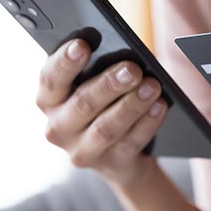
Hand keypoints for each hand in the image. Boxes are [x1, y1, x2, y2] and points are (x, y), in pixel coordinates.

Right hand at [36, 39, 167, 186]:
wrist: (120, 154)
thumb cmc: (105, 104)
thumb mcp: (94, 85)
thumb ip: (96, 69)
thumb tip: (121, 53)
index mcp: (50, 100)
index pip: (51, 79)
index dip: (65, 62)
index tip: (82, 45)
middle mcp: (58, 128)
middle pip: (83, 104)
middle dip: (109, 85)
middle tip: (132, 69)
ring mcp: (82, 150)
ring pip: (107, 127)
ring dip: (132, 105)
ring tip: (152, 86)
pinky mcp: (110, 165)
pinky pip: (130, 142)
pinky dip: (147, 123)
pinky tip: (160, 106)